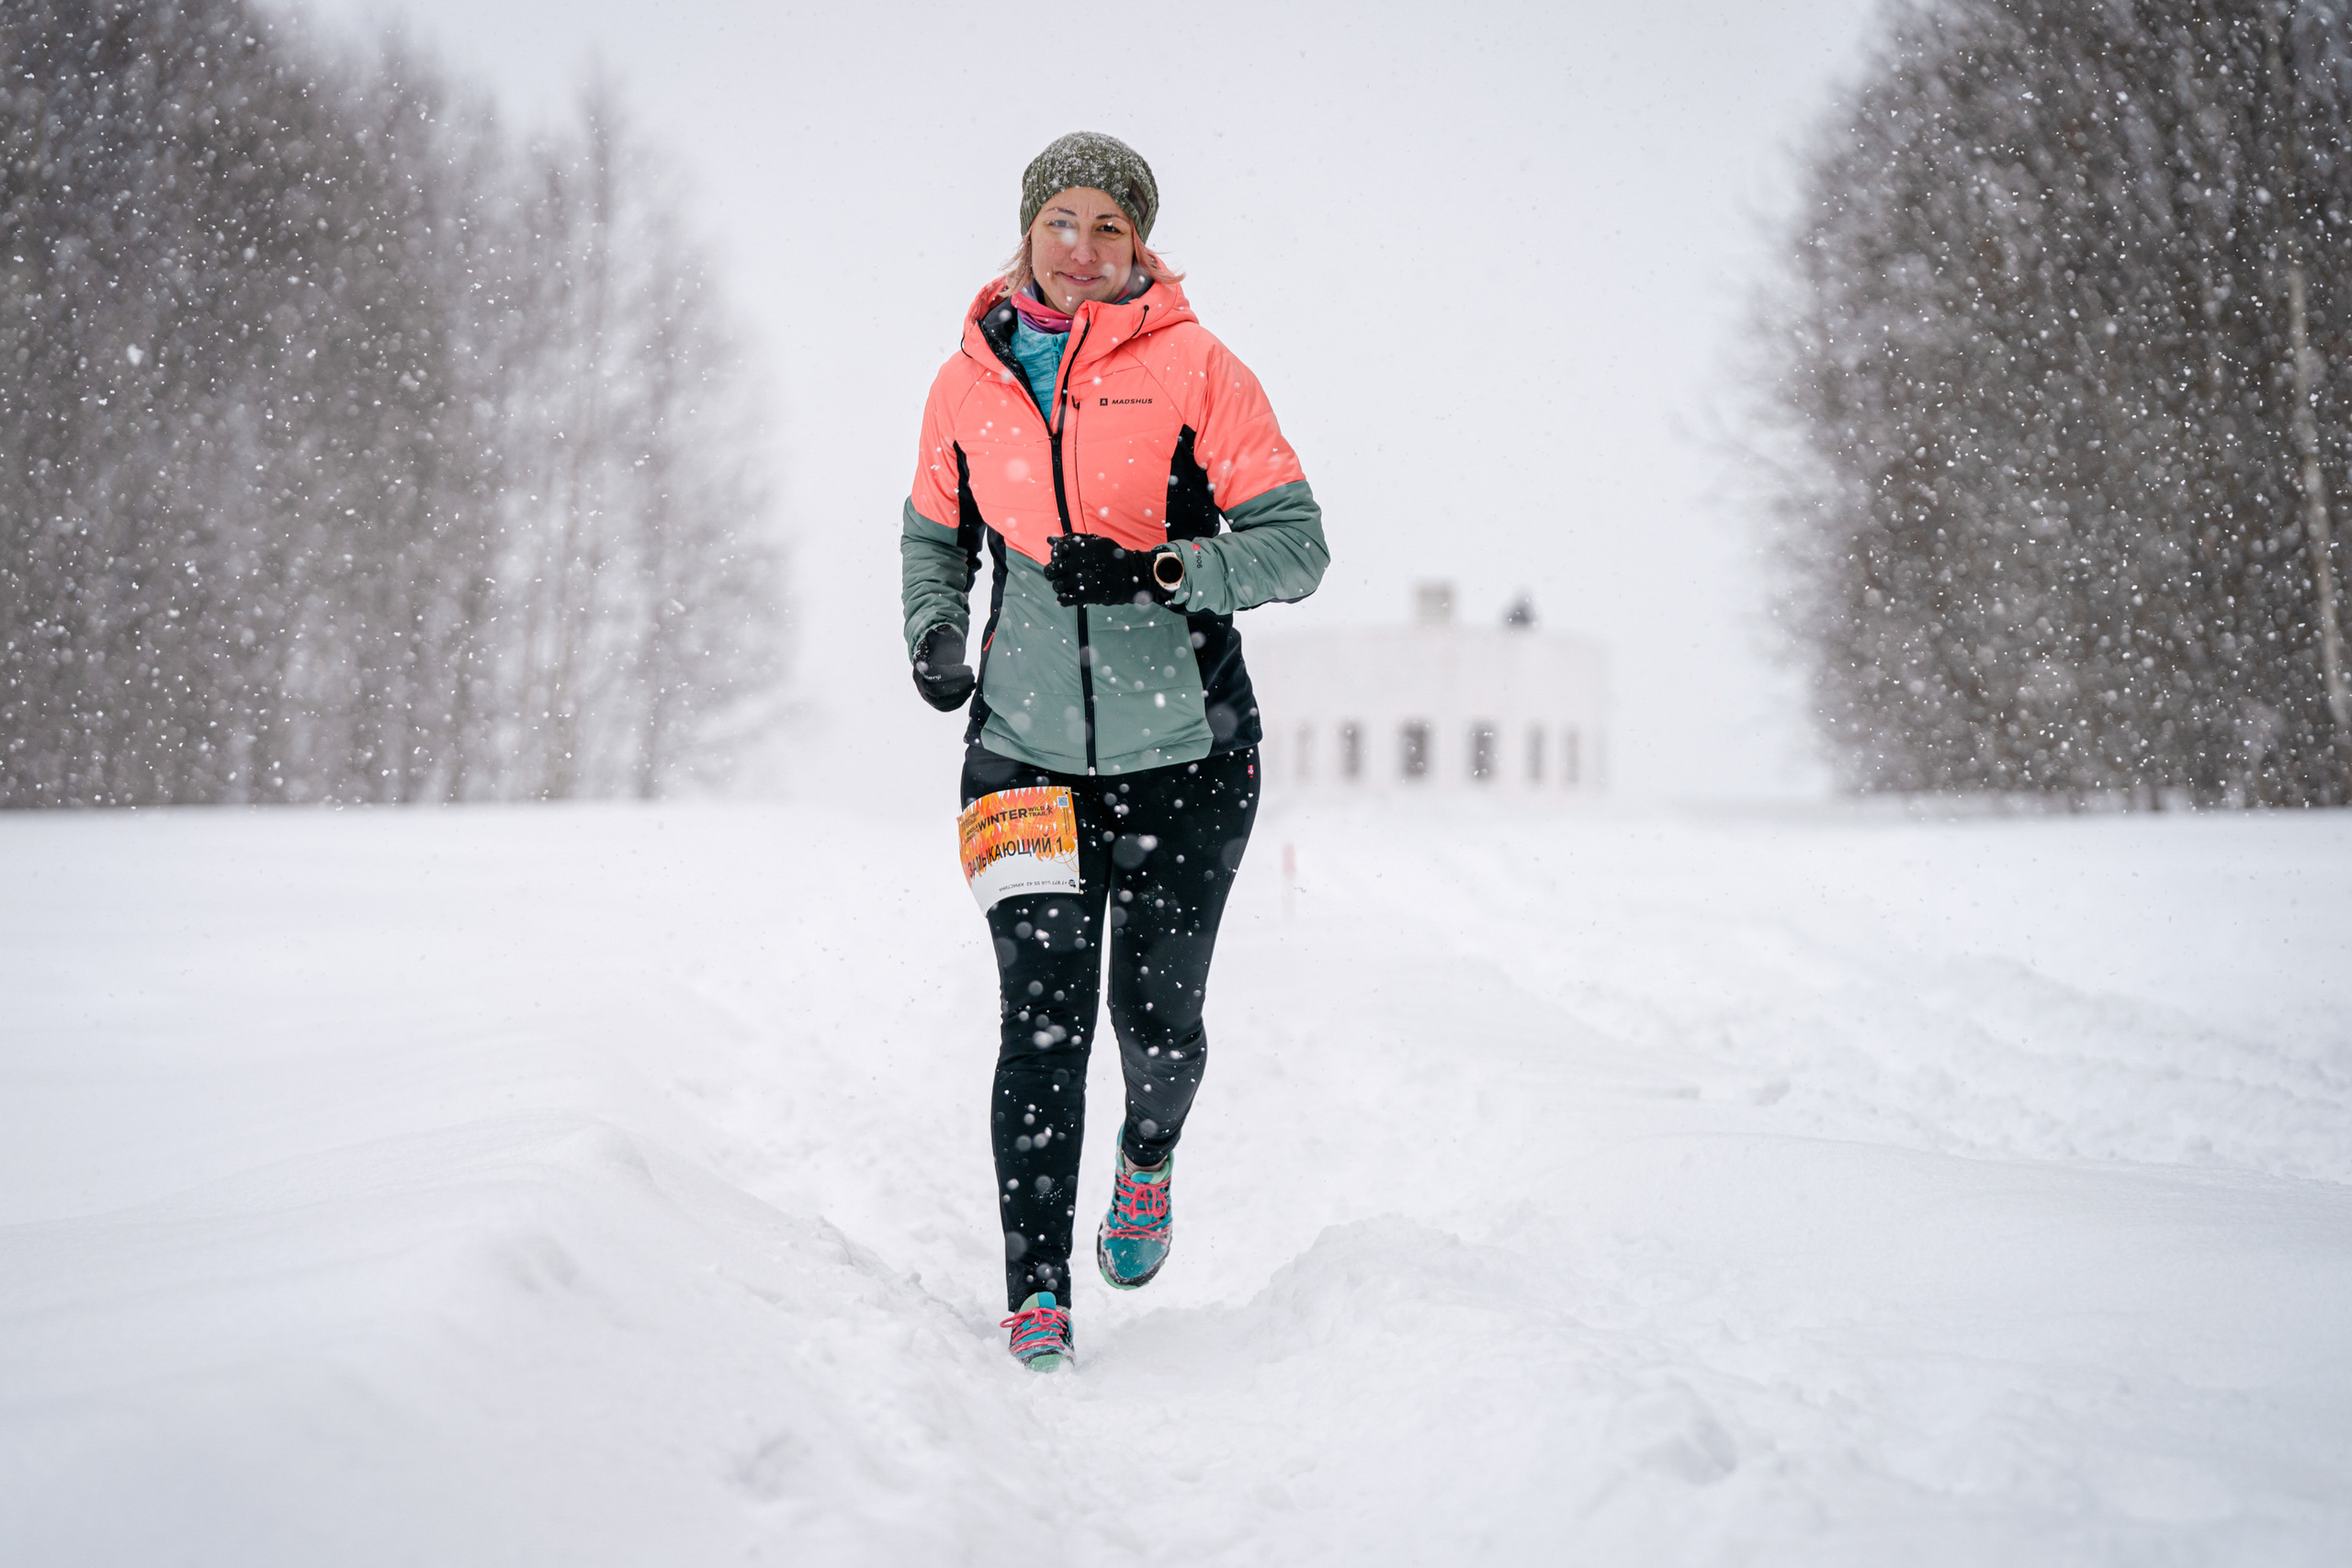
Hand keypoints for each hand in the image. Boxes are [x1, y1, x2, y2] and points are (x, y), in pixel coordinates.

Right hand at [911, 624, 974, 711]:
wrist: (938, 653)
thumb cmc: (942, 643)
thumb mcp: (941, 634)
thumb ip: (938, 634)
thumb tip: (933, 632)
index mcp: (920, 664)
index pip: (933, 673)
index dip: (950, 673)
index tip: (969, 668)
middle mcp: (919, 681)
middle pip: (936, 690)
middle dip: (958, 684)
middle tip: (973, 675)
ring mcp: (925, 693)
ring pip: (939, 702)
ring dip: (960, 695)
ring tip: (973, 683)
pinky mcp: (933, 701)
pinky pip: (944, 708)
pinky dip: (958, 703)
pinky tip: (968, 692)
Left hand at [1044, 532, 1179, 607]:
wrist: (1132, 575)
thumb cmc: (1112, 555)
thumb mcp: (1095, 541)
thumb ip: (1072, 539)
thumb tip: (1048, 539)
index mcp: (1079, 547)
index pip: (1055, 552)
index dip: (1056, 556)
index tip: (1064, 559)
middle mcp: (1077, 563)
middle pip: (1051, 570)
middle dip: (1053, 572)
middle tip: (1060, 573)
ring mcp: (1080, 580)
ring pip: (1056, 585)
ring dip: (1060, 585)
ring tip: (1068, 585)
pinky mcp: (1085, 595)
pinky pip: (1064, 600)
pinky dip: (1064, 599)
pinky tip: (1071, 595)